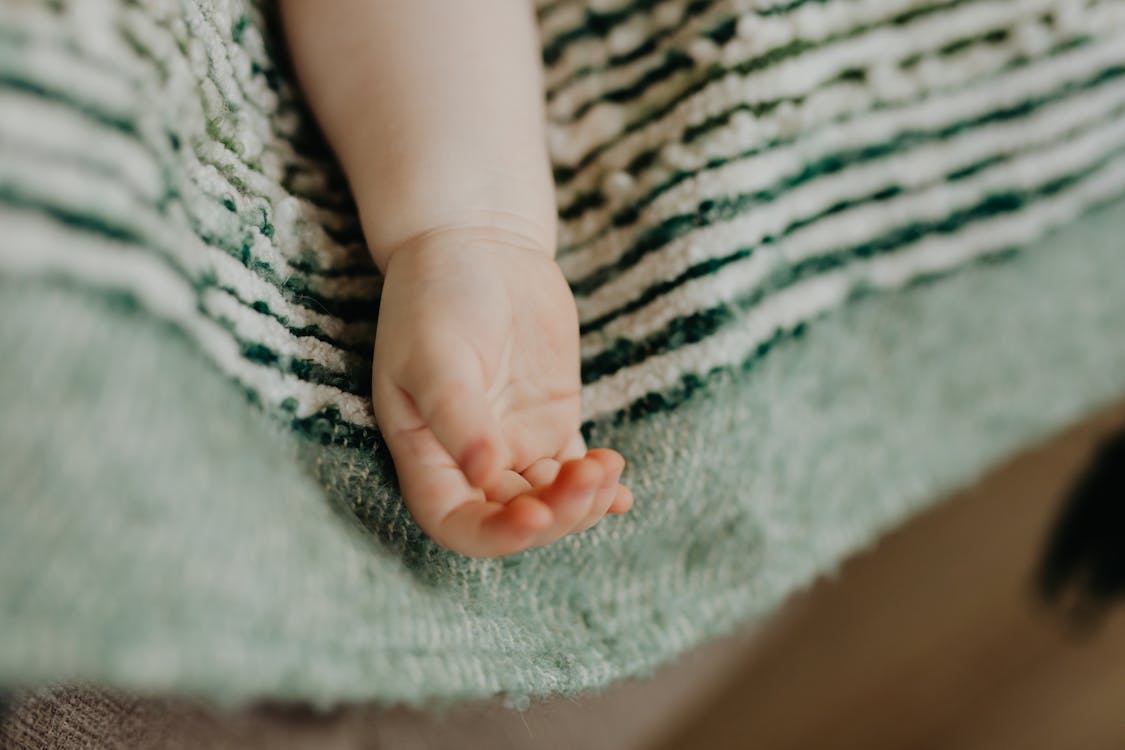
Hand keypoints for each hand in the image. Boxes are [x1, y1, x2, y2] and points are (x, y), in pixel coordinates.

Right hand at [371, 225, 632, 557]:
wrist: (478, 243)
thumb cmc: (436, 295)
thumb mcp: (436, 353)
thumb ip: (457, 416)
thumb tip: (483, 474)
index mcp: (426, 455)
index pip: (459, 524)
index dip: (497, 536)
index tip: (537, 514)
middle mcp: (468, 461)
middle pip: (514, 519)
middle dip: (556, 513)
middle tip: (590, 477)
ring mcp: (513, 445)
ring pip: (550, 502)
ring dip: (583, 501)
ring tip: (610, 466)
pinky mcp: (550, 424)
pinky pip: (574, 473)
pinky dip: (599, 489)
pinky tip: (621, 486)